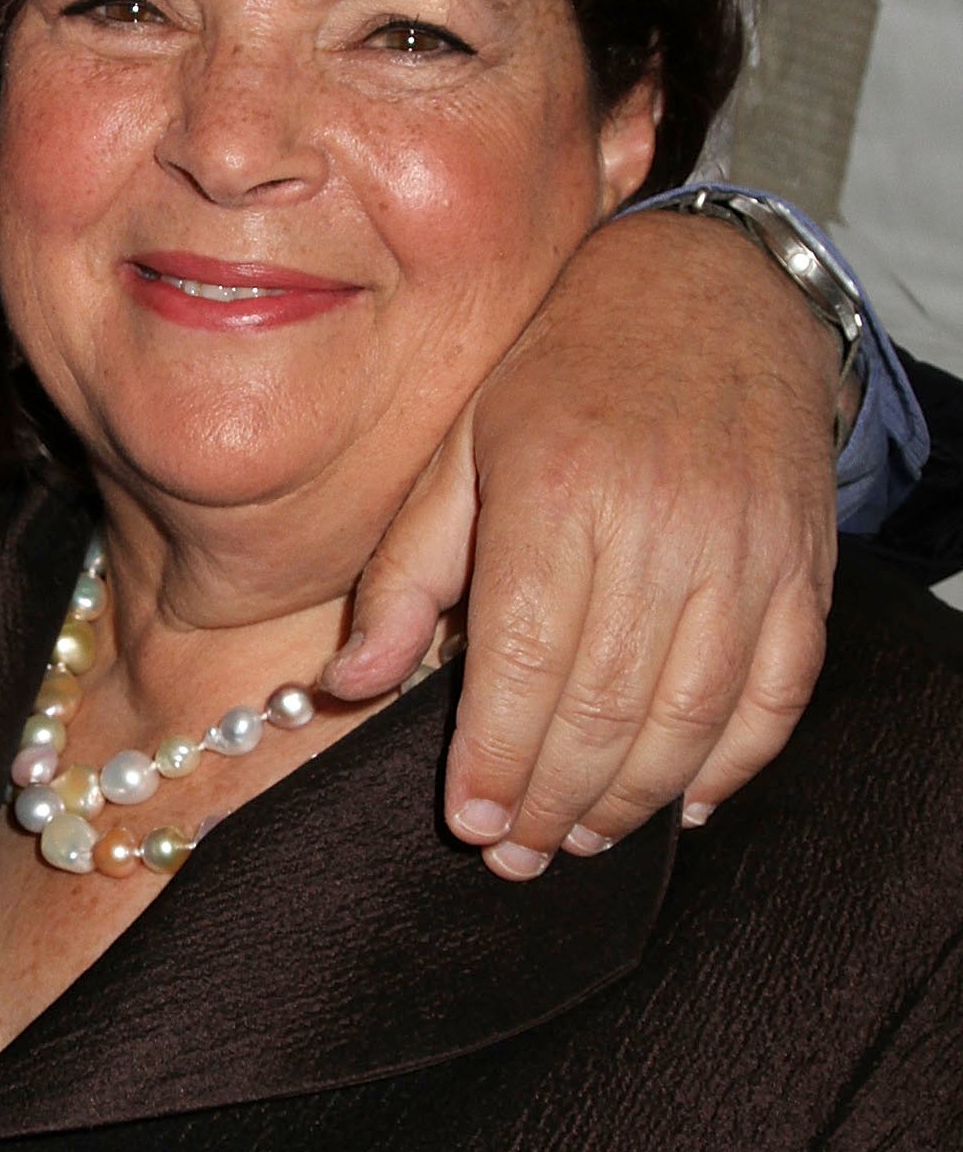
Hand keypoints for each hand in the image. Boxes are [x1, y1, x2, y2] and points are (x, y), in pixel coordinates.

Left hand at [319, 210, 840, 873]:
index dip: (495, 762)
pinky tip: (683, 801)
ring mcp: (743, 551)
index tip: (469, 826)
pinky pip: (778, 692)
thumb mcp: (457, 452)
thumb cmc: (558, 376)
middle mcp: (657, 526)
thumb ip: (404, 575)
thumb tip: (348, 687)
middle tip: (515, 855)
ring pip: (691, 717)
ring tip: (578, 837)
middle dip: (552, 802)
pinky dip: (734, 763)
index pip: (524, 663)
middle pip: (604, 708)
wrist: (710, 296)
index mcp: (554, 491)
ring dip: (632, 801)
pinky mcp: (803, 568)